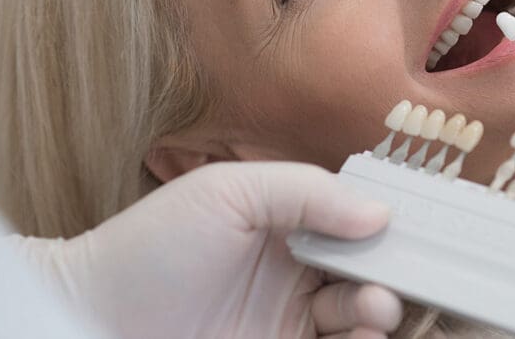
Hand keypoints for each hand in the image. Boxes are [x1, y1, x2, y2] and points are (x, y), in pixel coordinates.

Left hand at [11, 162, 401, 338]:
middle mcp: (298, 272)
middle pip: (370, 271)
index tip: (426, 232)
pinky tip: (361, 334)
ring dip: (380, 312)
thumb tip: (380, 216)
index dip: (392, 226)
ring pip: (362, 317)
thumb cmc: (151, 245)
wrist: (88, 319)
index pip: (358, 221)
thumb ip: (308, 192)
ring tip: (375, 309)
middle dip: (395, 274)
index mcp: (291, 223)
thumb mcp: (229, 191)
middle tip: (395, 281)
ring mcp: (290, 321)